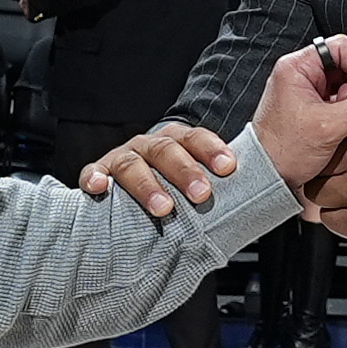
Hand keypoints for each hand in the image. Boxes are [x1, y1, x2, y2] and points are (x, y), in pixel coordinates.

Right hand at [75, 117, 235, 215]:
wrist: (134, 192)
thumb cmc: (172, 192)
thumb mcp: (194, 186)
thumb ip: (215, 190)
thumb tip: (254, 206)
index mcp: (176, 142)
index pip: (196, 139)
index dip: (212, 151)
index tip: (229, 168)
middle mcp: (149, 146)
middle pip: (166, 150)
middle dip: (185, 172)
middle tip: (201, 194)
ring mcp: (122, 158)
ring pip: (133, 164)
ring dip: (149, 186)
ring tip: (164, 208)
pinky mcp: (98, 173)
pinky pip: (93, 173)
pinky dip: (94, 178)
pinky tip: (99, 187)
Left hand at [251, 36, 346, 189]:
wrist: (266, 177)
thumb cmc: (285, 152)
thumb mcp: (330, 127)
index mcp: (296, 67)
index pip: (340, 47)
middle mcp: (297, 73)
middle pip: (343, 64)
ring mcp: (302, 90)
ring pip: (341, 82)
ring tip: (344, 122)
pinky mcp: (307, 106)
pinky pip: (334, 98)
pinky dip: (343, 110)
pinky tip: (340, 128)